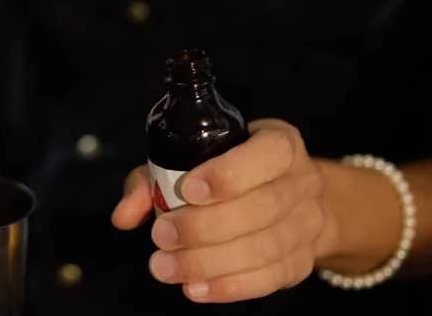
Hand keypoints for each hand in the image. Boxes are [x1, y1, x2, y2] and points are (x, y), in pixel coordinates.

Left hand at [112, 119, 333, 302]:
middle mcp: (302, 181)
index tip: (188, 190)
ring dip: (210, 263)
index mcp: (279, 142)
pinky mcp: (302, 261)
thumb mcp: (189, 160)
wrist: (287, 200)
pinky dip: (229, 287)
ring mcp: (308, 224)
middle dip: (205, 227)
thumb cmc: (225, 171)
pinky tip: (194, 289)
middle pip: (263, 208)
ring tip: (165, 268)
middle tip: (161, 237)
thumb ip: (153, 180)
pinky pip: (270, 279)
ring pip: (265, 248)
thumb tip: (124, 215)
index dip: (229, 173)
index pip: (269, 153)